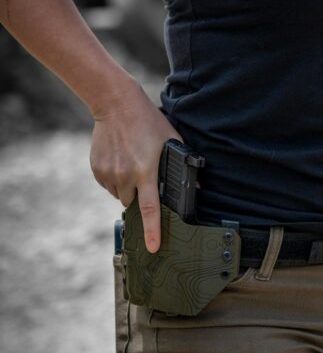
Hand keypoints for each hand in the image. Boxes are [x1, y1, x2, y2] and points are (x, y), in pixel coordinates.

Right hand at [90, 81, 182, 252]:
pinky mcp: (97, 169)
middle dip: (139, 196)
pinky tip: (120, 159)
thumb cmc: (148, 121)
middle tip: (144, 175)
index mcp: (145, 171)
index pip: (150, 209)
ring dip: (126, 187)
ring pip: (119, 194)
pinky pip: (107, 185)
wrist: (116, 105)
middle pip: (132, 203)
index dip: (152, 231)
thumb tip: (196, 186)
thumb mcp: (171, 139)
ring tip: (131, 163)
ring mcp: (108, 173)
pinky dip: (114, 179)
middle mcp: (125, 176)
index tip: (153, 248)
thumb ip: (182, 164)